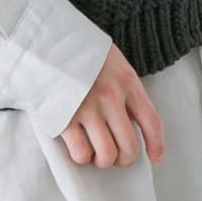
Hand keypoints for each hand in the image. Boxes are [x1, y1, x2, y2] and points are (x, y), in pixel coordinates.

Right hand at [57, 42, 165, 168]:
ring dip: (101, 160)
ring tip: (94, 153)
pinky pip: (81, 152)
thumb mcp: (112, 61)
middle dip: (123, 159)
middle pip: (129, 147)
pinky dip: (81, 156)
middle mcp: (111, 97)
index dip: (156, 146)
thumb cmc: (79, 51)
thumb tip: (129, 120)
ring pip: (106, 155)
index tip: (155, 159)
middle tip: (114, 156)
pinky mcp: (64, 118)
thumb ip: (123, 88)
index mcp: (127, 82)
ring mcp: (87, 109)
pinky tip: (76, 145)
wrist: (45, 40)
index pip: (152, 122)